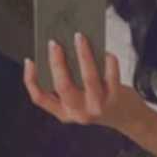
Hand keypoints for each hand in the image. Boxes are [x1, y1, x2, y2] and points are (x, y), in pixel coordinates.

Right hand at [23, 37, 148, 136]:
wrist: (127, 118)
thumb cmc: (99, 102)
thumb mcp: (78, 100)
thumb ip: (69, 83)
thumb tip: (62, 50)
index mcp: (64, 112)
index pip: (40, 98)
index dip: (31, 79)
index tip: (30, 60)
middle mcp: (78, 113)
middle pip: (62, 86)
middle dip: (57, 62)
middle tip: (54, 43)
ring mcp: (97, 107)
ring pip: (88, 78)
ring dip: (83, 55)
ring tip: (79, 38)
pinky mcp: (115, 99)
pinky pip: (112, 76)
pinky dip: (109, 62)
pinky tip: (105, 52)